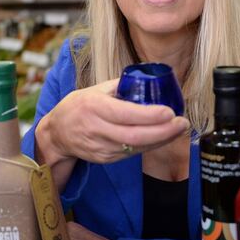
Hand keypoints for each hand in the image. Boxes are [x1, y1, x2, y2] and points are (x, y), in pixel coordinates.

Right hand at [37, 79, 189, 165]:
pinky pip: (132, 153)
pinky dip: (150, 146)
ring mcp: (100, 147)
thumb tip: (149, 80)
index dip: (149, 115)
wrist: (57, 133)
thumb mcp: (95, 89)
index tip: (170, 111)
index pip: (125, 113)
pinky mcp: (105, 158)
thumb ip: (121, 86)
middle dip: (163, 131)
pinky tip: (163, 138)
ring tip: (179, 130)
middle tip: (182, 123)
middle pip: (134, 135)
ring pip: (135, 147)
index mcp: (94, 106)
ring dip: (161, 140)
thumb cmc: (79, 106)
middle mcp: (96, 128)